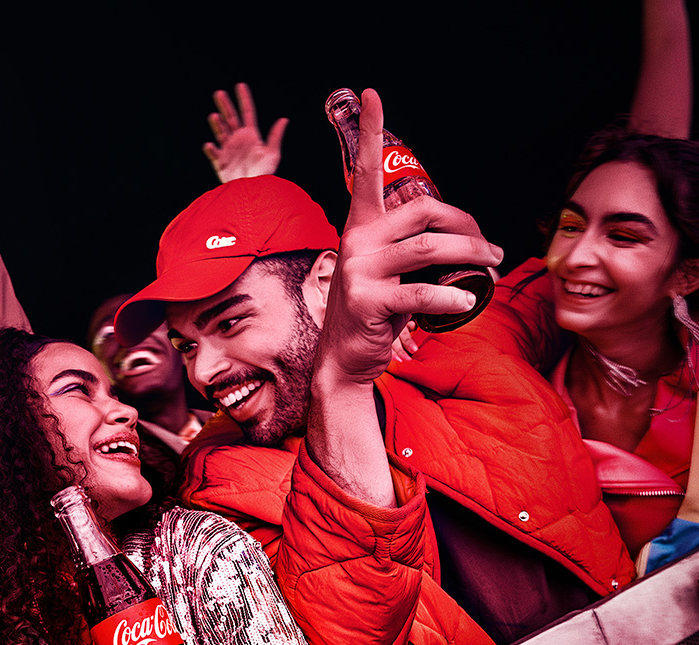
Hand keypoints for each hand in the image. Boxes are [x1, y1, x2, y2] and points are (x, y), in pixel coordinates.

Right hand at [203, 83, 287, 182]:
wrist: (252, 192)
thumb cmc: (264, 175)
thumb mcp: (273, 154)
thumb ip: (275, 136)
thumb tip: (284, 119)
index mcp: (251, 136)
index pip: (247, 113)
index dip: (244, 99)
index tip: (240, 85)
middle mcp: (239, 140)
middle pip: (230, 118)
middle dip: (225, 105)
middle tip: (219, 93)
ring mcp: (229, 150)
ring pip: (220, 132)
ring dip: (217, 124)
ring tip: (214, 116)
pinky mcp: (220, 163)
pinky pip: (213, 153)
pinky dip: (211, 149)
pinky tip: (210, 145)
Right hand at [321, 89, 502, 383]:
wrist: (344, 359)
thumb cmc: (374, 310)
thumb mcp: (385, 268)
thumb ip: (409, 243)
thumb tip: (463, 233)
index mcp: (360, 227)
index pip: (365, 170)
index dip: (372, 131)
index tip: (372, 93)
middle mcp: (356, 241)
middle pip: (423, 212)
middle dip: (468, 225)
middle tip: (493, 248)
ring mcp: (359, 271)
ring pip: (428, 248)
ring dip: (472, 254)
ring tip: (493, 267)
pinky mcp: (368, 302)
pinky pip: (420, 292)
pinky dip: (452, 297)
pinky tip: (469, 302)